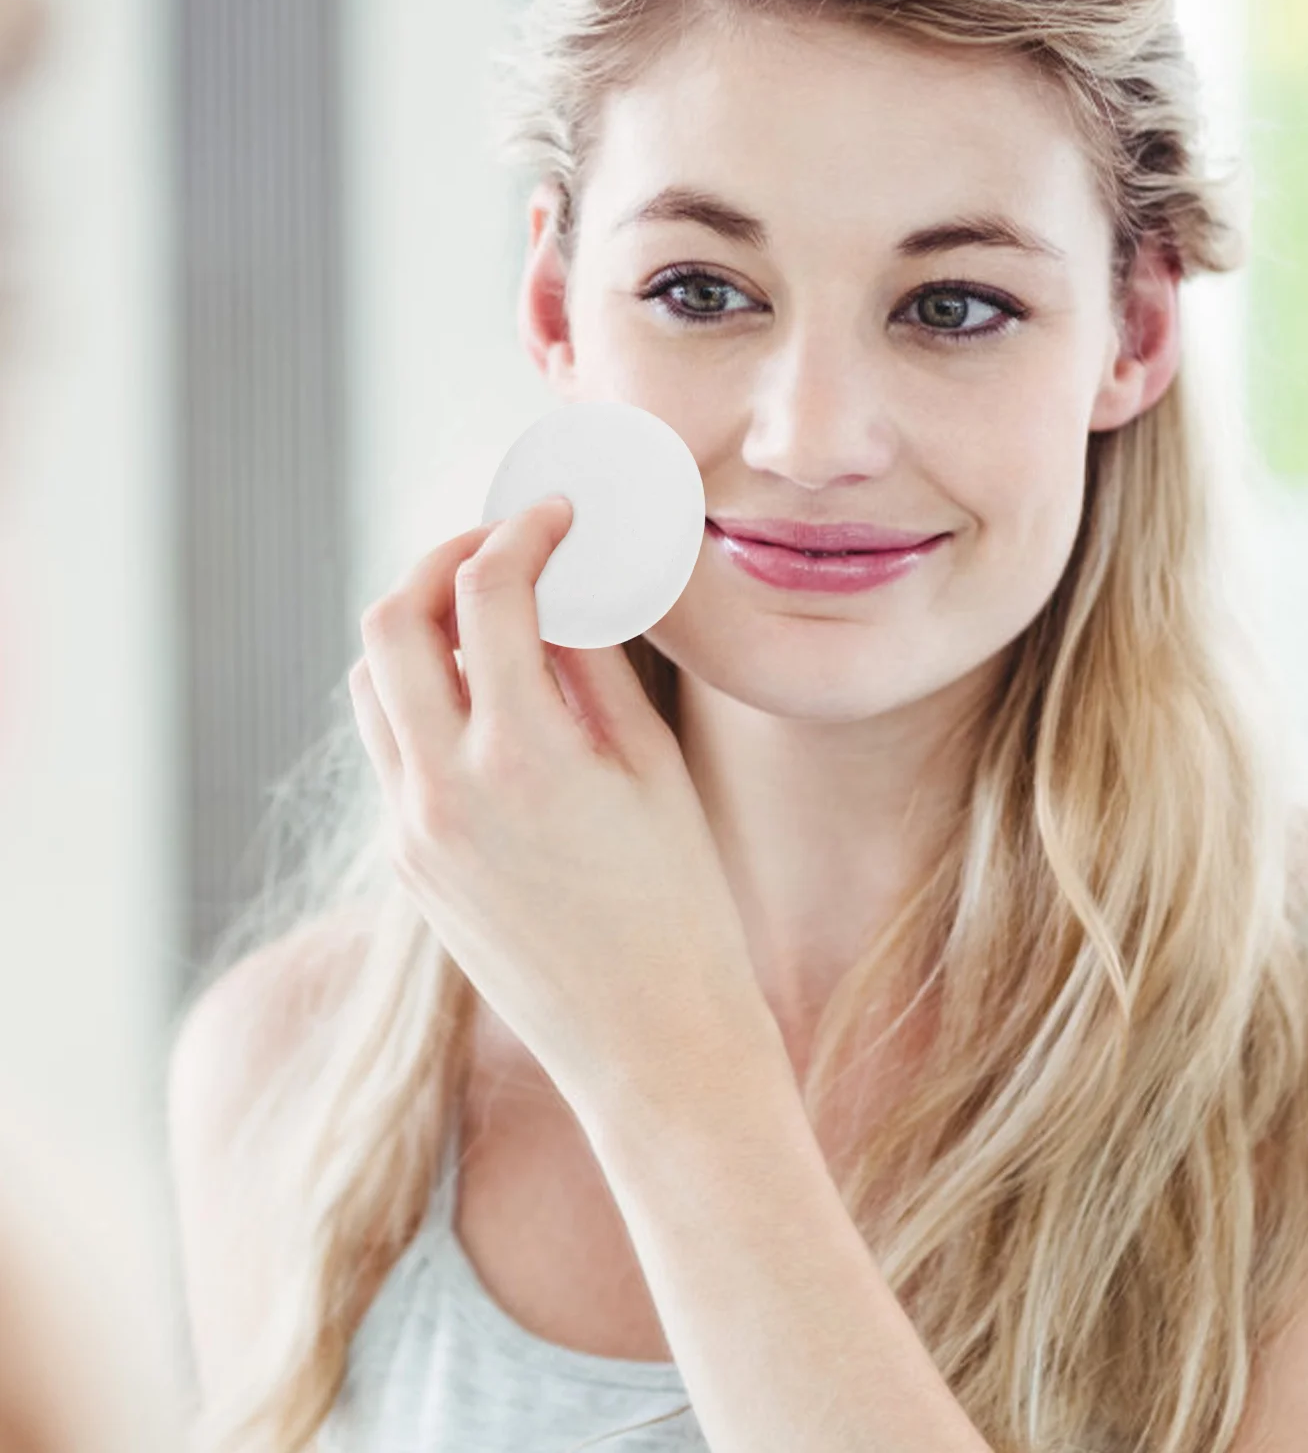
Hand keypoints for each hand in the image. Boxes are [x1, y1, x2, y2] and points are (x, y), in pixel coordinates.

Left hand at [347, 496, 777, 1111]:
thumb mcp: (651, 769)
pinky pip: (389, 747)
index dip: (522, 532)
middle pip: (390, 622)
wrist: (651, 1044)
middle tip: (500, 549)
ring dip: (417, 629)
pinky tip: (486, 699)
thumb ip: (589, 668)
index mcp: (523, 758)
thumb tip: (557, 591)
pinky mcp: (409, 866)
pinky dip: (421, 696)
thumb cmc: (681, 907)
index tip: (555, 518)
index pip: (487, 593)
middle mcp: (443, 791)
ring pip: (371, 683)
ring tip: (487, 620)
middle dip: (440, 561)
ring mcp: (412, 833)